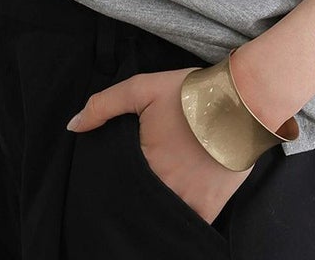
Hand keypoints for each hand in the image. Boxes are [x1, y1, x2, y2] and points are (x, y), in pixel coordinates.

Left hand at [66, 67, 255, 225]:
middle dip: (131, 194)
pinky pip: (185, 226)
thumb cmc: (190, 93)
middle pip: (136, 200)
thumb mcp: (142, 88)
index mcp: (143, 161)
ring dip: (151, 207)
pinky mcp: (208, 209)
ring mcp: (187, 202)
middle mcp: (163, 187)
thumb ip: (104, 105)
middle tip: (135, 181)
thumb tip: (73, 126)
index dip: (113, 178)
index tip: (115, 172)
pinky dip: (174, 220)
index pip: (116, 181)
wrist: (242, 102)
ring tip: (149, 193)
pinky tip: (169, 207)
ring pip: (157, 215)